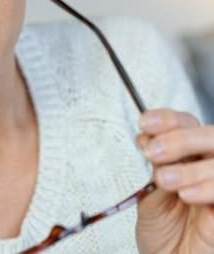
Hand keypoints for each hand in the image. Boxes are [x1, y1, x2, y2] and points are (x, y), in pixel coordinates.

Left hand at [135, 109, 213, 253]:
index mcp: (188, 158)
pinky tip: (188, 195)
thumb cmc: (163, 234)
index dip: (168, 119)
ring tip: (165, 180)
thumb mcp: (151, 198)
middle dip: (180, 138)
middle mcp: (209, 167)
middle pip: (210, 135)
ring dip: (191, 167)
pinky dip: (209, 187)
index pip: (186, 124)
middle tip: (154, 152)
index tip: (146, 124)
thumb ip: (155, 171)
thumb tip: (150, 141)